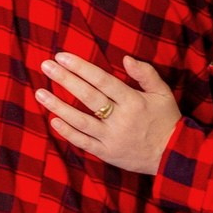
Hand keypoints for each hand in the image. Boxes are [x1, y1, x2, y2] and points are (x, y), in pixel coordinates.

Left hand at [36, 53, 181, 175]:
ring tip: (40, 92)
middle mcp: (120, 118)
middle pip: (87, 96)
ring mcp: (111, 138)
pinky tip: (54, 120)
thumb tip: (126, 58)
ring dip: (58, 106)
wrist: (172, 155)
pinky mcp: (106, 153)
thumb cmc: (167, 120)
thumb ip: (146, 74)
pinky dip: (68, 132)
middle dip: (64, 79)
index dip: (81, 67)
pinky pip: (83, 142)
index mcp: (133, 101)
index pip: (102, 80)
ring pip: (80, 120)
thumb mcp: (163, 93)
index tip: (62, 56)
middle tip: (46, 66)